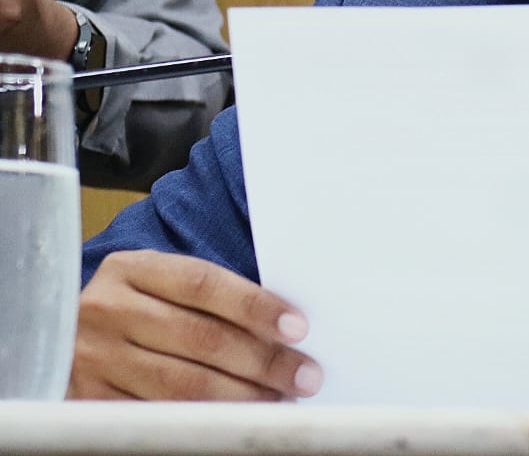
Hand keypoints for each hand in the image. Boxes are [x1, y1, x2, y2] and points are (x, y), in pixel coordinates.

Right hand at [70, 250, 321, 400]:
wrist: (60, 337)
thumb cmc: (140, 309)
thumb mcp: (161, 286)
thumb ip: (211, 298)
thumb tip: (287, 329)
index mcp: (131, 269)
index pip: (204, 283)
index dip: (255, 306)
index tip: (298, 327)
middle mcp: (106, 310)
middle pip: (199, 337)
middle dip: (262, 360)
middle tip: (304, 375)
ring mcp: (93, 358)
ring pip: (181, 384)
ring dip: (241, 397)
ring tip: (281, 401)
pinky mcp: (88, 401)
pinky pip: (156, 415)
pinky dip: (204, 421)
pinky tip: (236, 421)